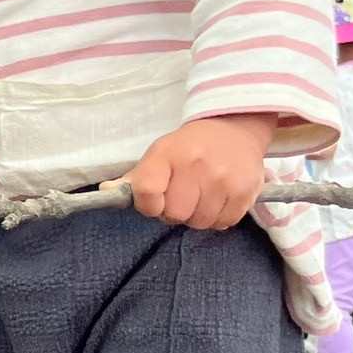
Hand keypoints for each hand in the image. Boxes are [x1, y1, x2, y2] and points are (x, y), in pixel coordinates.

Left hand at [121, 114, 275, 229]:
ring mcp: (223, 179)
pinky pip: (224, 223)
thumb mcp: (159, 153)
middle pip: (175, 213)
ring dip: (197, 217)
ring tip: (200, 198)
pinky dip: (218, 218)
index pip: (146, 191)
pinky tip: (217, 200)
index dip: (148, 205)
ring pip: (200, 222)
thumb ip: (135, 177)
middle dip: (174, 212)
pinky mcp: (246, 191)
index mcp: (168, 154)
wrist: (234, 130)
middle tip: (181, 199)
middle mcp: (196, 166)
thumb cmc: (189, 147)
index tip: (154, 202)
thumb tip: (106, 190)